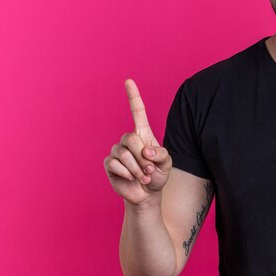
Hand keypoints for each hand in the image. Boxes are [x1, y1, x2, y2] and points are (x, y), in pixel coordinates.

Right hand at [103, 79, 172, 205]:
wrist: (147, 194)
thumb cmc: (157, 175)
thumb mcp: (166, 164)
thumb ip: (161, 154)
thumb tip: (145, 150)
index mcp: (143, 134)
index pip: (137, 111)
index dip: (133, 96)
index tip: (128, 80)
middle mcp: (128, 139)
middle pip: (131, 139)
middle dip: (143, 157)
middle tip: (149, 170)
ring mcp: (116, 150)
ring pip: (124, 154)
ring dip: (137, 169)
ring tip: (142, 176)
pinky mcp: (109, 164)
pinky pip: (115, 164)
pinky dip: (127, 174)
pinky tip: (131, 178)